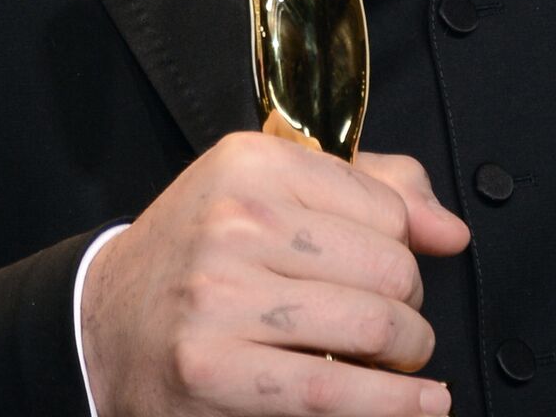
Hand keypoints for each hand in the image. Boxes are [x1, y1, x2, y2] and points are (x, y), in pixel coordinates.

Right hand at [80, 132, 469, 415]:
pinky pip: (334, 393)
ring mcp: (221, 298)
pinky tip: (421, 403)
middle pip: (390, 268)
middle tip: (394, 319)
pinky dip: (394, 405)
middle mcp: (235, 221)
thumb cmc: (201, 253)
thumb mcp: (267, 189)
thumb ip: (371, 189)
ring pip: (374, 327)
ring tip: (399, 358)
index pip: (384, 204)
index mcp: (251, 163)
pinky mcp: (215, 372)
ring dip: (407, 354)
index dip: (405, 244)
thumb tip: (449, 230)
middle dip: (409, 304)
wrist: (106, 323)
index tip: (392, 266)